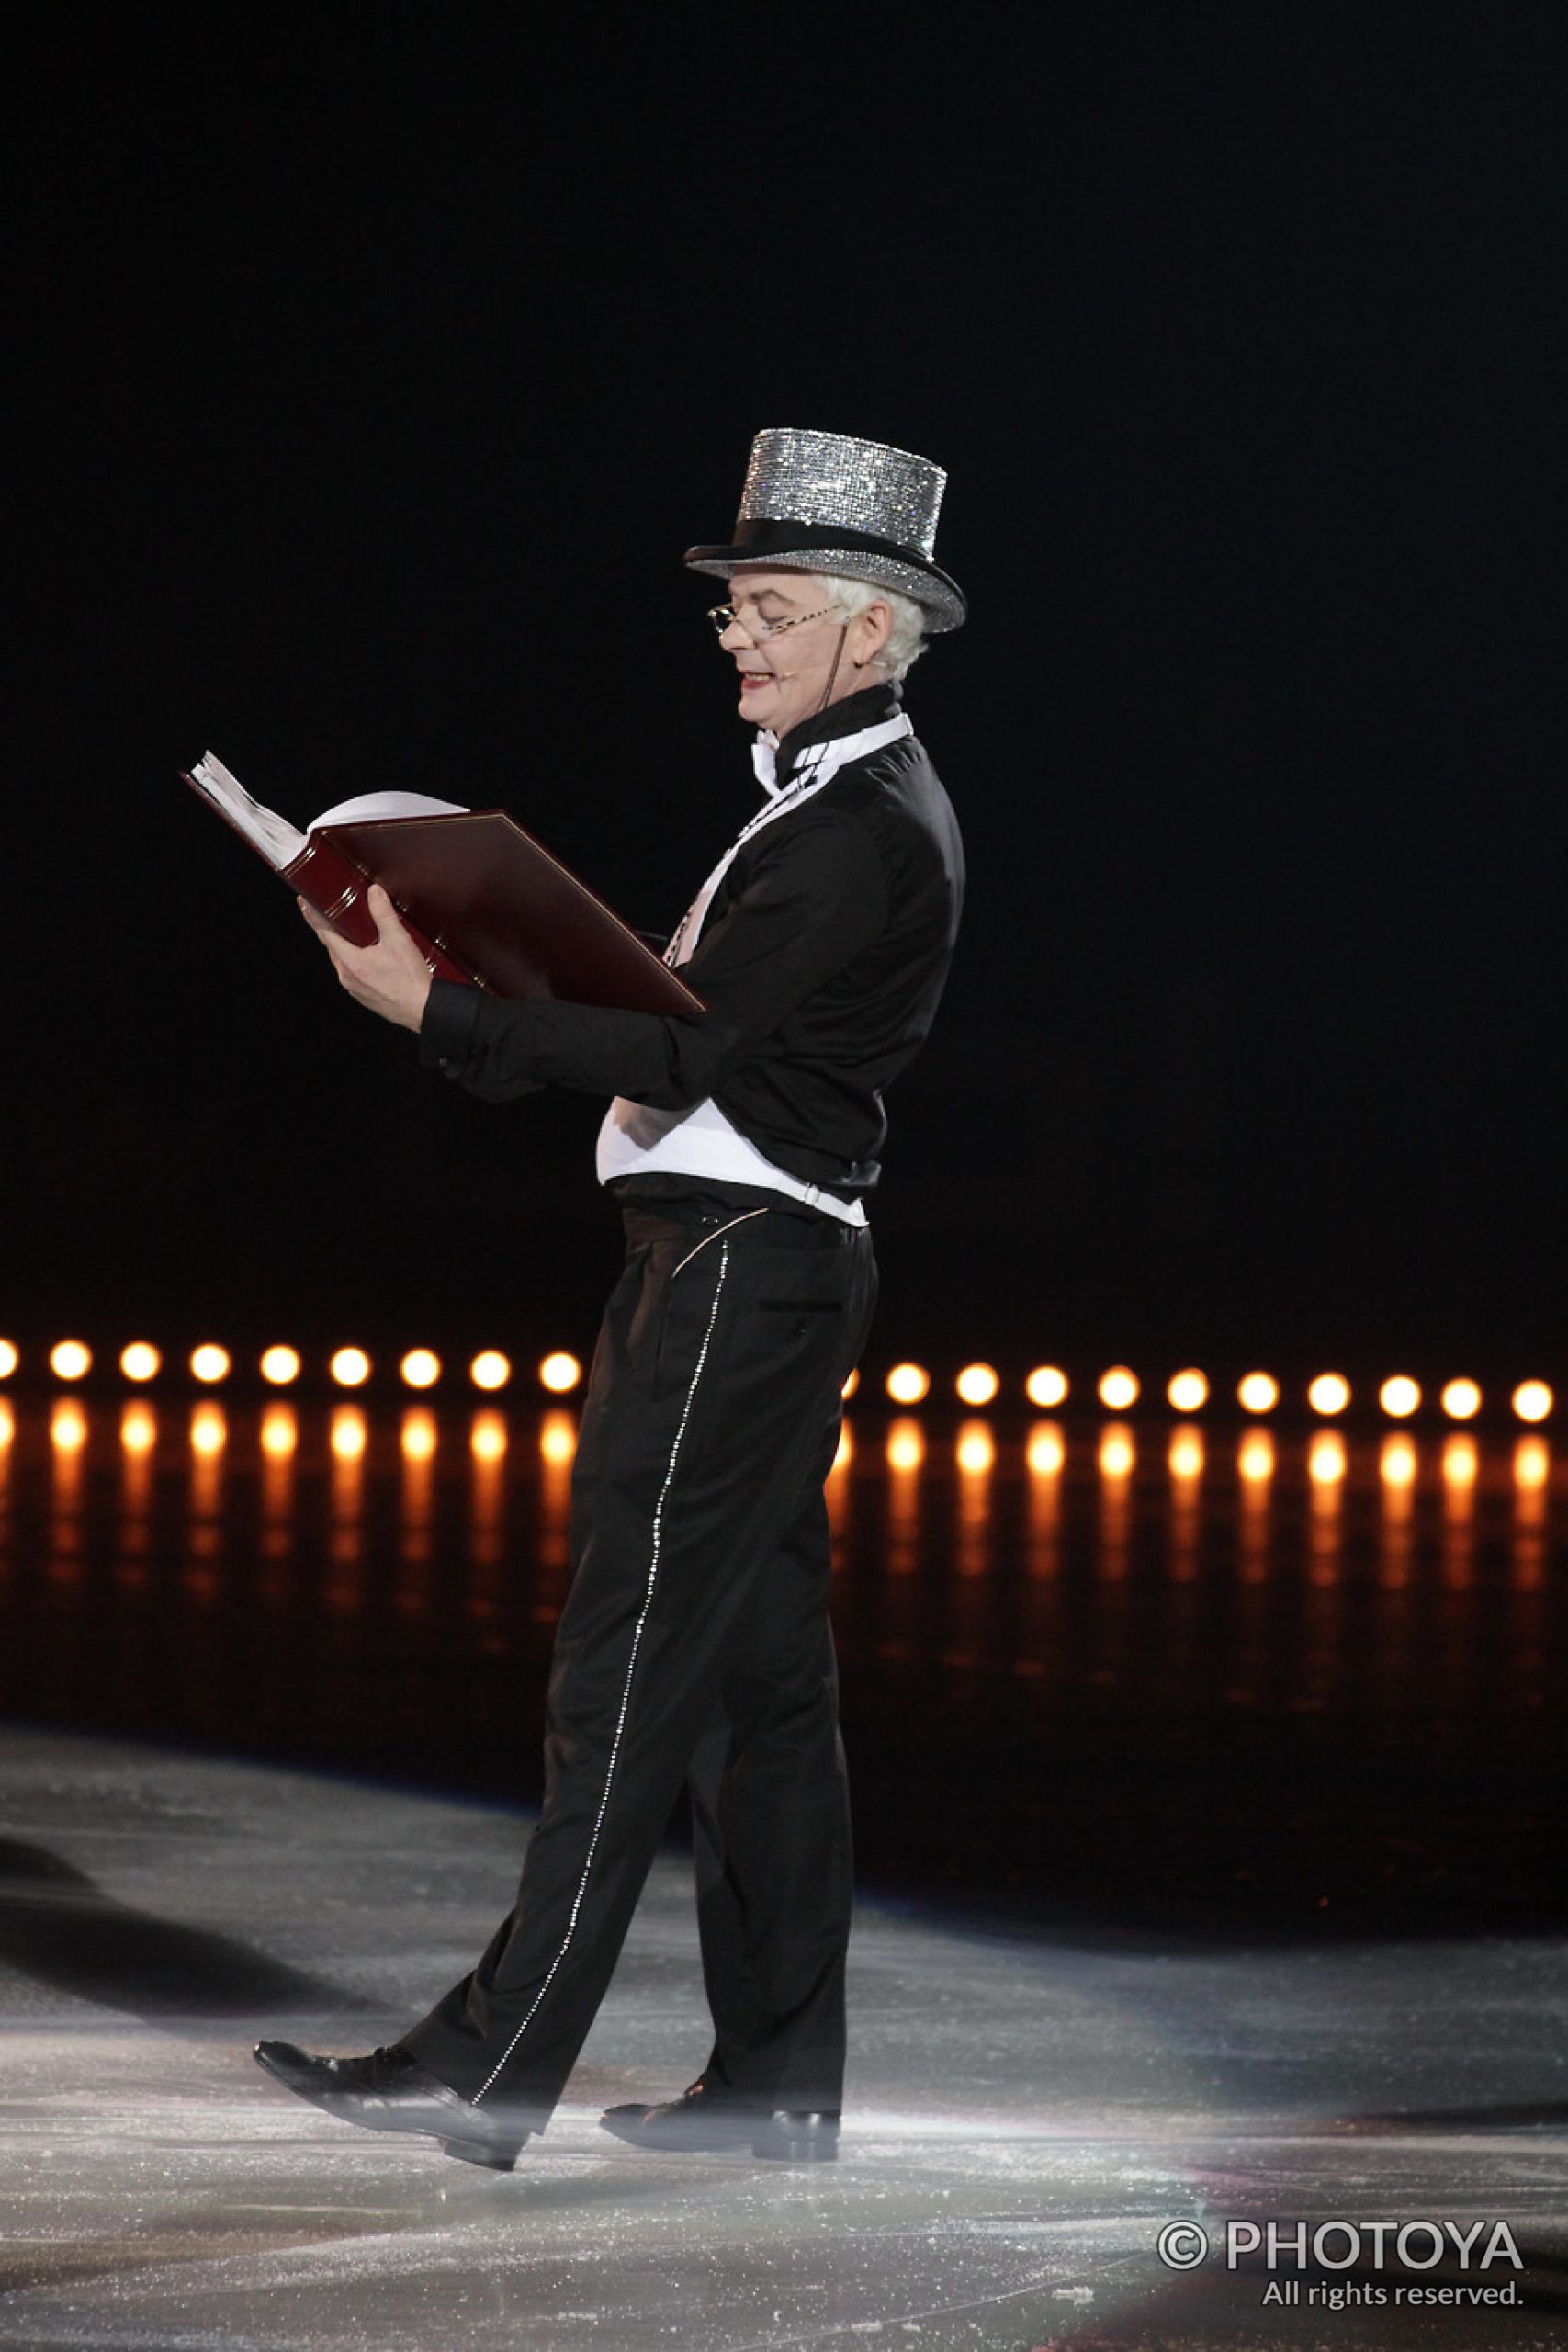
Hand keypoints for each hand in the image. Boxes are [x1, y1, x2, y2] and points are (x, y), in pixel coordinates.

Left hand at [299, 883, 432, 1032]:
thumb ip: (383, 914)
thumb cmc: (411, 980)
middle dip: (331, 930)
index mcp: (350, 961)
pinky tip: (370, 956)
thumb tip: (374, 893)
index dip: (313, 916)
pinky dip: (356, 962)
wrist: (424, 1009)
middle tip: (332, 914)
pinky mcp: (364, 996)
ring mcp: (354, 989)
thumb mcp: (398, 940)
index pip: (324, 933)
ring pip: (343, 961)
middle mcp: (347, 976)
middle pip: (332, 947)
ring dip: (345, 947)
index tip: (304, 904)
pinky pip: (353, 974)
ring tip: (355, 934)